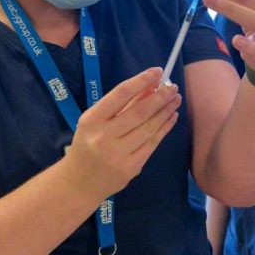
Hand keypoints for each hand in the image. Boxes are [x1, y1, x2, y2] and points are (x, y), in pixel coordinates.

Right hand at [60, 67, 181, 200]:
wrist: (79, 182)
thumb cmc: (88, 144)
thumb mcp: (96, 121)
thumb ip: (122, 105)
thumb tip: (150, 85)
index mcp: (92, 120)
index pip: (120, 94)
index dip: (141, 81)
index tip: (158, 71)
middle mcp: (104, 137)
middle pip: (139, 112)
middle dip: (160, 97)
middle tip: (173, 87)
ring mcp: (118, 154)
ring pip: (149, 128)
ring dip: (165, 111)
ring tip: (175, 100)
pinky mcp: (131, 167)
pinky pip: (152, 143)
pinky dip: (164, 128)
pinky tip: (171, 117)